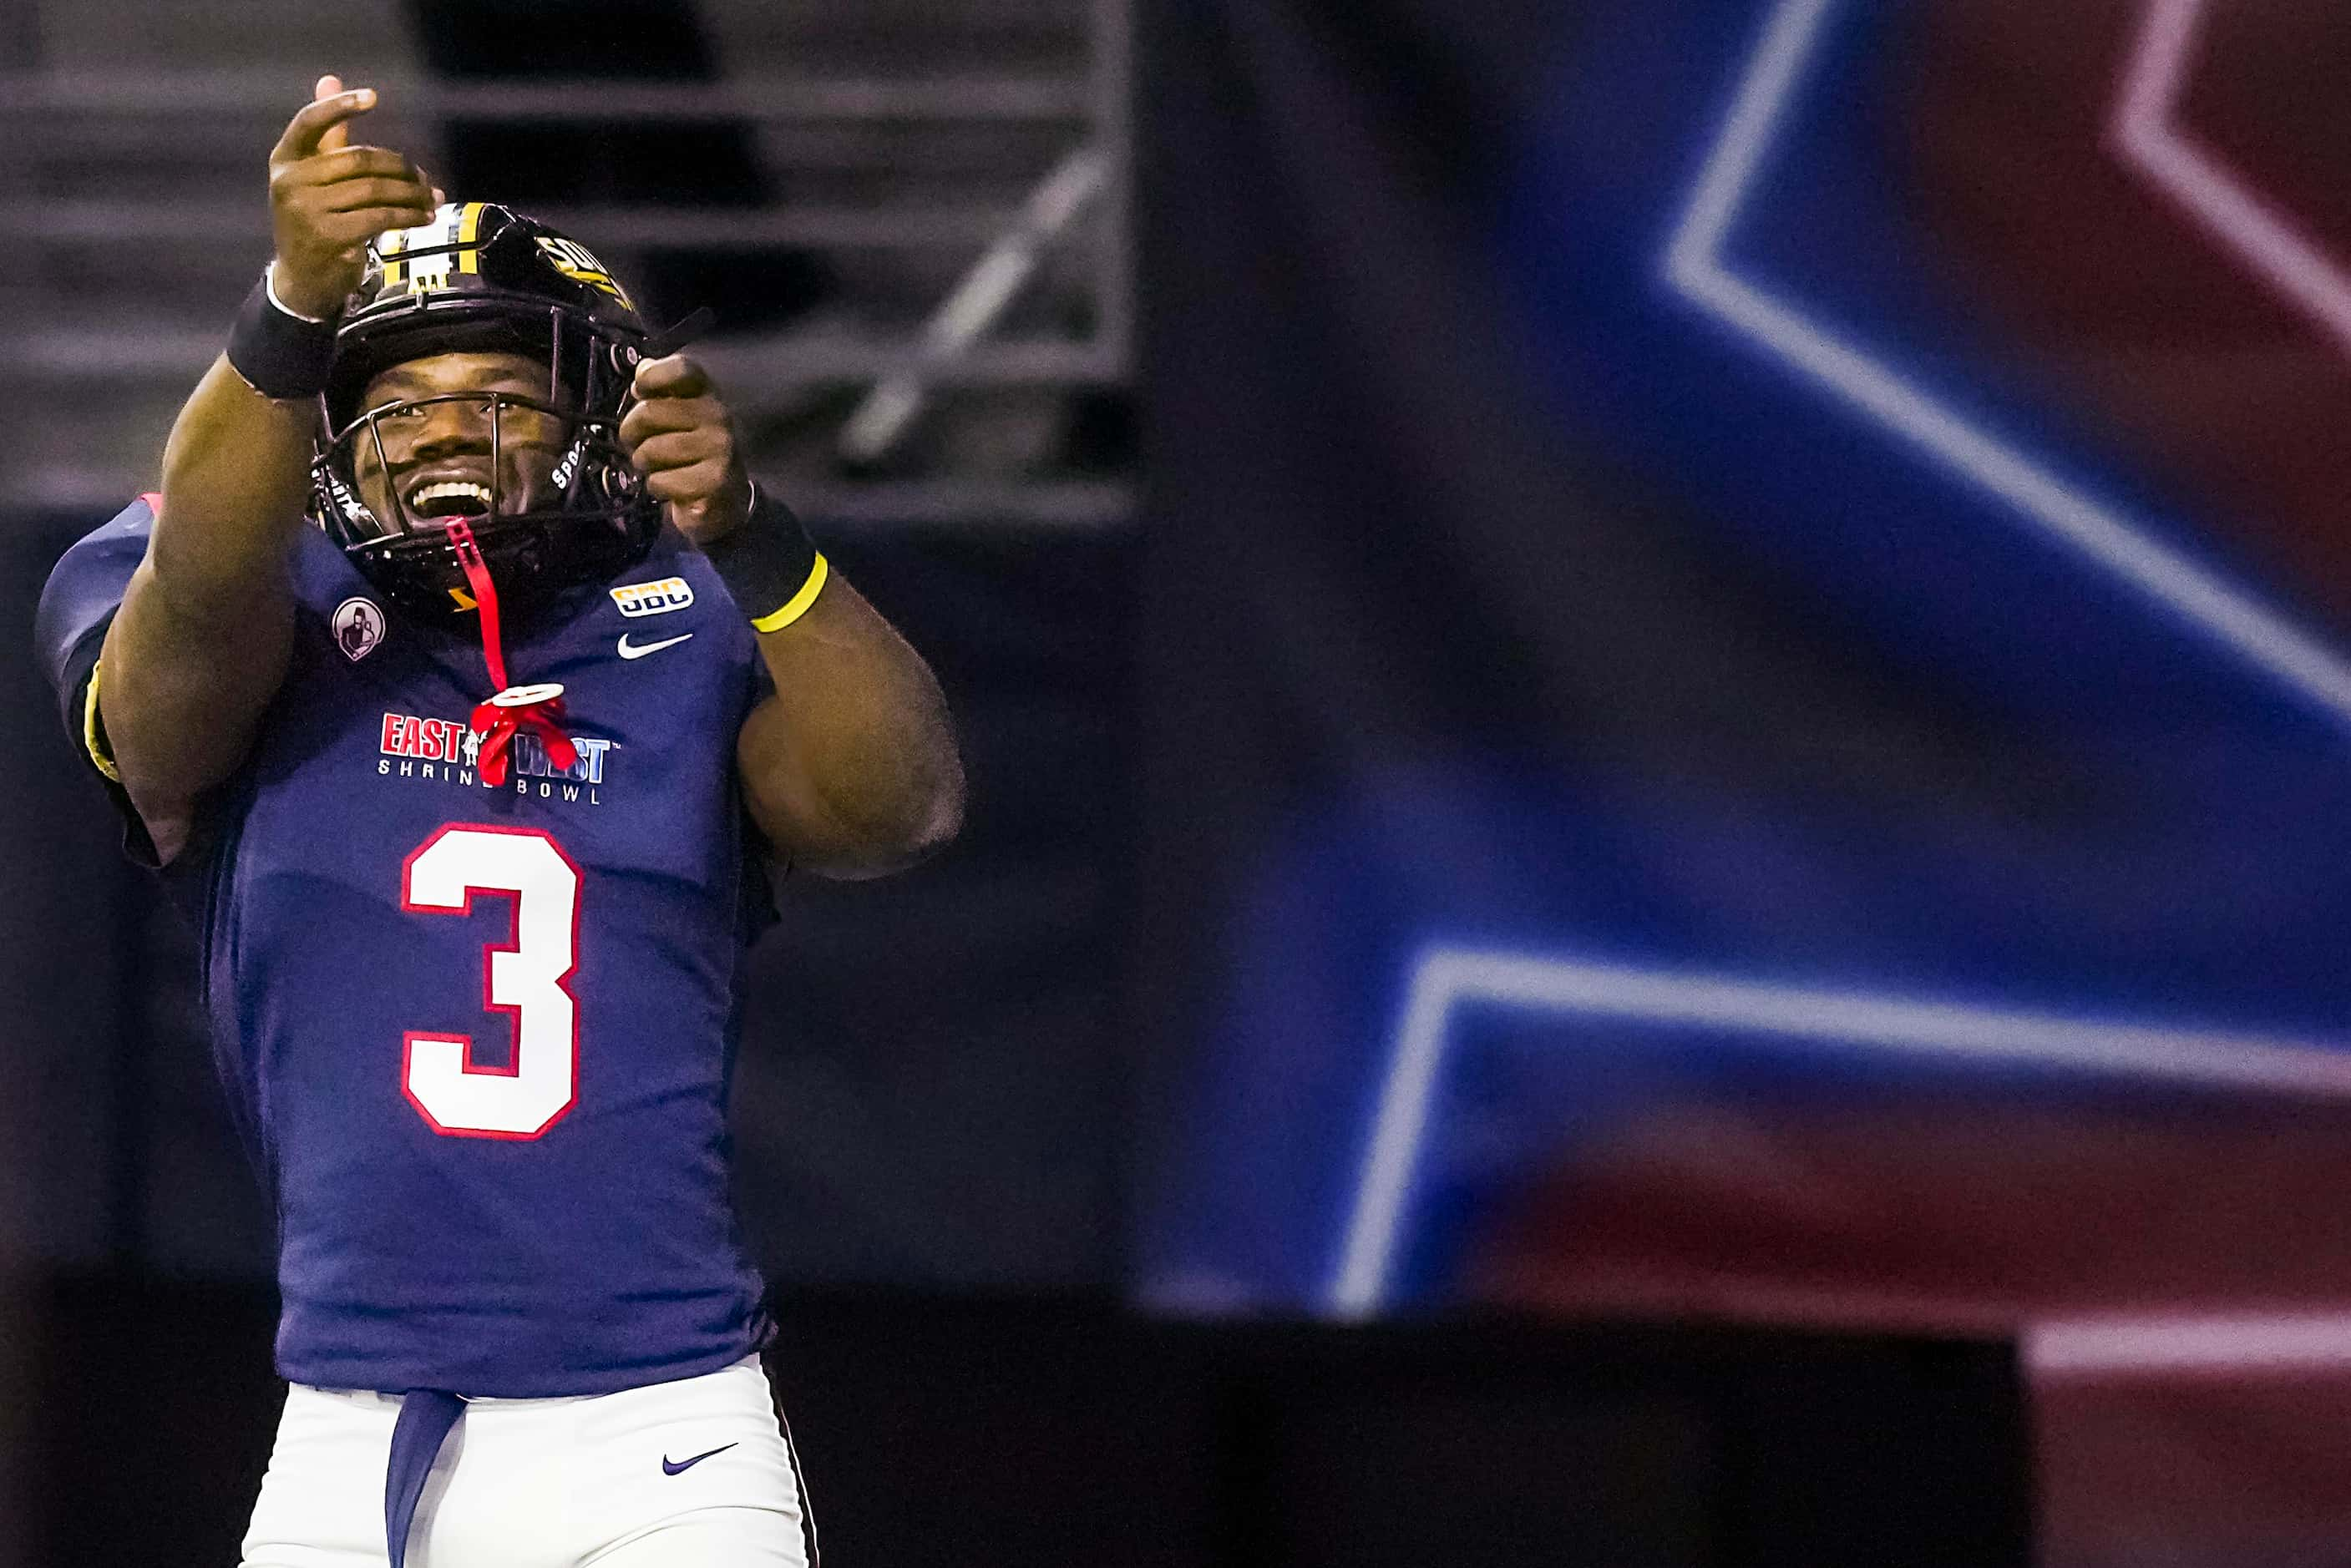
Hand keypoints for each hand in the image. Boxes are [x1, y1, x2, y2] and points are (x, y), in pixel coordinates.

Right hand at [266, 73, 440, 319]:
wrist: (303, 277)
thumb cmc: (314, 218)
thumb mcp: (313, 177)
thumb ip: (327, 134)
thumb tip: (332, 78)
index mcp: (284, 159)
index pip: (311, 122)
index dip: (341, 106)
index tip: (374, 97)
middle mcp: (290, 181)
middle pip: (360, 160)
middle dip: (401, 168)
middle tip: (426, 179)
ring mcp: (307, 209)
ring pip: (375, 190)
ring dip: (412, 194)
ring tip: (432, 198)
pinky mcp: (329, 236)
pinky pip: (380, 217)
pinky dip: (408, 216)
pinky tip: (424, 217)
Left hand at [619, 354, 753, 544]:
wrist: (726, 498)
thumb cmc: (692, 450)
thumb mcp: (678, 413)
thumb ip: (659, 388)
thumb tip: (643, 370)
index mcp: (707, 393)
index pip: (680, 370)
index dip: (652, 377)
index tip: (641, 390)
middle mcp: (719, 416)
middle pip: (650, 412)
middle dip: (633, 433)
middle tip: (640, 443)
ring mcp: (721, 448)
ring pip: (651, 450)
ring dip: (645, 464)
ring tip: (659, 467)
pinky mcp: (716, 481)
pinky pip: (662, 481)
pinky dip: (658, 487)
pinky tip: (674, 487)